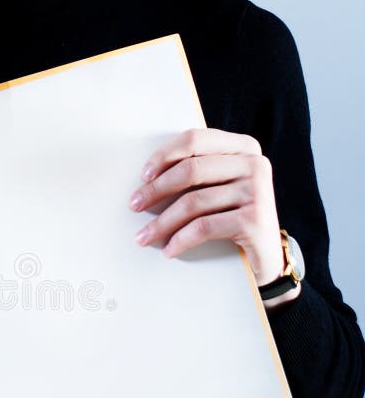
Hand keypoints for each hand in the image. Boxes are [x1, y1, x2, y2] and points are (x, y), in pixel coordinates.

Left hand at [128, 128, 299, 309]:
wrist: (265, 257)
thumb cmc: (230, 216)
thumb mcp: (216, 187)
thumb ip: (195, 171)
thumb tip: (146, 175)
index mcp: (243, 147)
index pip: (194, 140)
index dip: (163, 156)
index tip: (143, 176)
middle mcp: (254, 163)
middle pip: (190, 170)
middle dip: (155, 190)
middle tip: (134, 206)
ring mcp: (258, 190)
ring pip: (193, 202)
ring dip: (161, 223)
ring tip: (143, 237)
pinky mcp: (255, 219)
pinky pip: (204, 227)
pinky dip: (180, 240)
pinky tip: (169, 250)